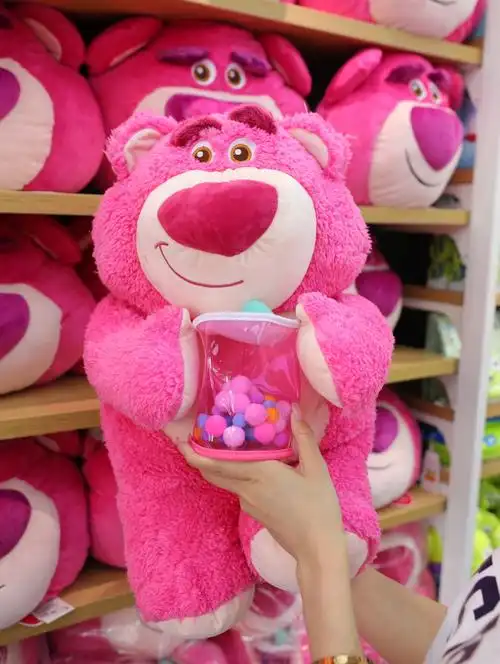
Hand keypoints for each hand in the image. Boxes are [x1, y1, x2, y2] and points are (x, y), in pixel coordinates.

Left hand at [178, 411, 346, 567]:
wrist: (316, 549)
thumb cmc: (319, 507)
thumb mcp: (316, 469)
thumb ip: (303, 438)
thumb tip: (294, 411)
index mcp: (259, 473)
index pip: (217, 462)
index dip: (195, 452)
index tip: (183, 437)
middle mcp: (246, 487)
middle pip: (212, 472)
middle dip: (196, 456)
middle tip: (190, 438)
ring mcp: (247, 502)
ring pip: (222, 480)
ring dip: (214, 464)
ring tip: (216, 445)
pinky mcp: (252, 511)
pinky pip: (236, 487)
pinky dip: (232, 474)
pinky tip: (244, 465)